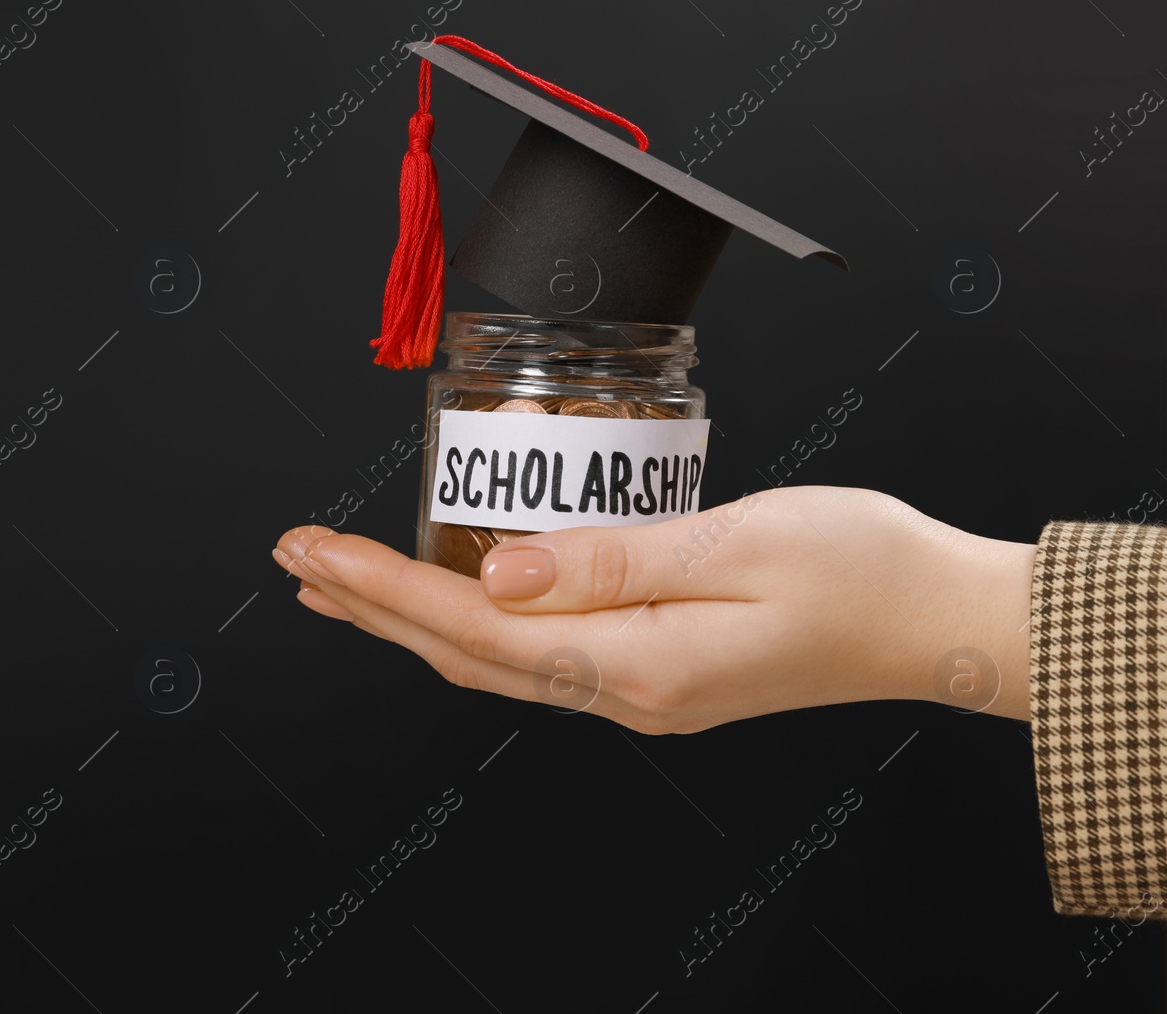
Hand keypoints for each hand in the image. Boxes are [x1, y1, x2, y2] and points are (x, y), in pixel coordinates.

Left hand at [273, 486, 1033, 731]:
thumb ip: (611, 561)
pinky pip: (537, 655)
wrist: (938, 617)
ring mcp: (641, 689)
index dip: (385, 590)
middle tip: (295, 559)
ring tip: (339, 586)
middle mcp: (627, 691)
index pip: (478, 629)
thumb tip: (498, 575)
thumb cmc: (859, 569)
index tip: (314, 552)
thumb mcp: (736, 543)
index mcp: (639, 664)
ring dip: (410, 619)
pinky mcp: (657, 669)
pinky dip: (470, 625)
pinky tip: (447, 603)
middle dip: (372, 606)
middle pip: (467, 654)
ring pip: (493, 660)